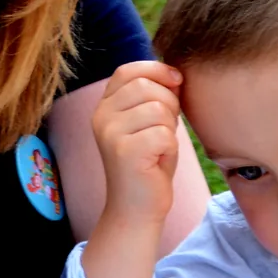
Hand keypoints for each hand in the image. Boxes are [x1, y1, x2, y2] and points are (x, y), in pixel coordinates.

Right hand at [92, 61, 184, 235]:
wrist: (136, 207)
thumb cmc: (148, 164)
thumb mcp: (146, 124)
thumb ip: (152, 98)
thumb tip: (174, 74)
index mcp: (104, 106)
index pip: (127, 71)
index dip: (156, 70)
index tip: (176, 82)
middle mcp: (101, 116)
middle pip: (146, 86)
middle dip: (170, 102)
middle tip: (167, 127)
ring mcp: (110, 134)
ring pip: (158, 109)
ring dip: (170, 127)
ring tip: (161, 145)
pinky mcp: (124, 152)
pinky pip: (163, 134)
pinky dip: (171, 147)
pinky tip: (160, 159)